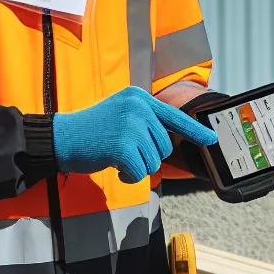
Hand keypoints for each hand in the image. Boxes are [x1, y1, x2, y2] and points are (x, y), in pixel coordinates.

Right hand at [53, 87, 218, 183]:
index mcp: (139, 97)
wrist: (61, 137)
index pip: (173, 115)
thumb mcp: (121, 114)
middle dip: (147, 156)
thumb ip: (144, 121)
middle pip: (164, 145)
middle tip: (122, 151)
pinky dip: (129, 176)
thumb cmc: (90, 131)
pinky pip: (140, 171)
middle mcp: (138, 107)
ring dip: (137, 167)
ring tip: (115, 157)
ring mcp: (132, 125)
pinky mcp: (124, 145)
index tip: (212, 139)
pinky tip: (114, 167)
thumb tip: (170, 139)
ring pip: (154, 161)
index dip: (195, 130)